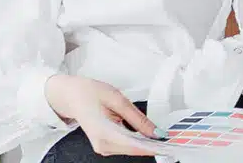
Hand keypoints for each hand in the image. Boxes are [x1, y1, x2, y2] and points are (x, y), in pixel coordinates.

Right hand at [45, 74, 164, 155]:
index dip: (151, 146)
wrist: (72, 96)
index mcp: (103, 133)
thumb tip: (154, 132)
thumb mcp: (118, 99)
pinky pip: (125, 146)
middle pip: (132, 149)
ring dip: (146, 144)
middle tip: (171, 138)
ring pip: (130, 149)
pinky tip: (148, 136)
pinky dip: (137, 142)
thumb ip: (137, 118)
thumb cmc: (91, 93)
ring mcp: (103, 147)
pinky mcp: (105, 145)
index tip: (166, 144)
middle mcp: (102, 145)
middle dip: (151, 144)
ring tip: (162, 136)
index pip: (132, 145)